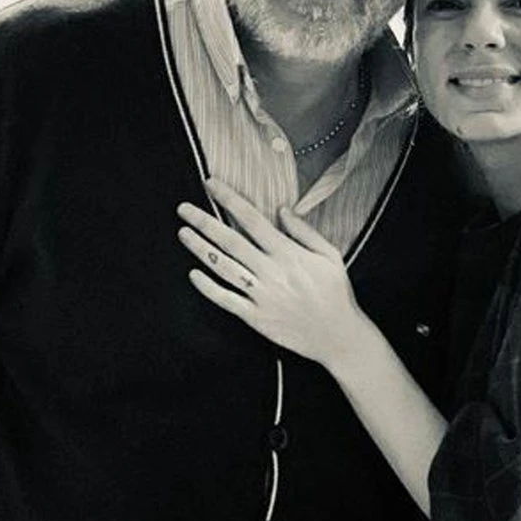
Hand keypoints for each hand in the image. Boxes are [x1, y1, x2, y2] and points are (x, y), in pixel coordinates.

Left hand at [177, 178, 363, 365]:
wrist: (337, 335)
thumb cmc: (335, 293)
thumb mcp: (329, 255)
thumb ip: (304, 231)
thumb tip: (282, 209)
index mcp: (288, 254)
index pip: (252, 220)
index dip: (229, 200)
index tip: (212, 185)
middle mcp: (271, 272)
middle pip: (230, 241)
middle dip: (204, 222)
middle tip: (183, 208)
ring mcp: (261, 295)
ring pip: (223, 267)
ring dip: (200, 249)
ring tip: (183, 233)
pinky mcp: (255, 317)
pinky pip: (226, 300)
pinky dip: (208, 287)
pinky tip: (194, 274)